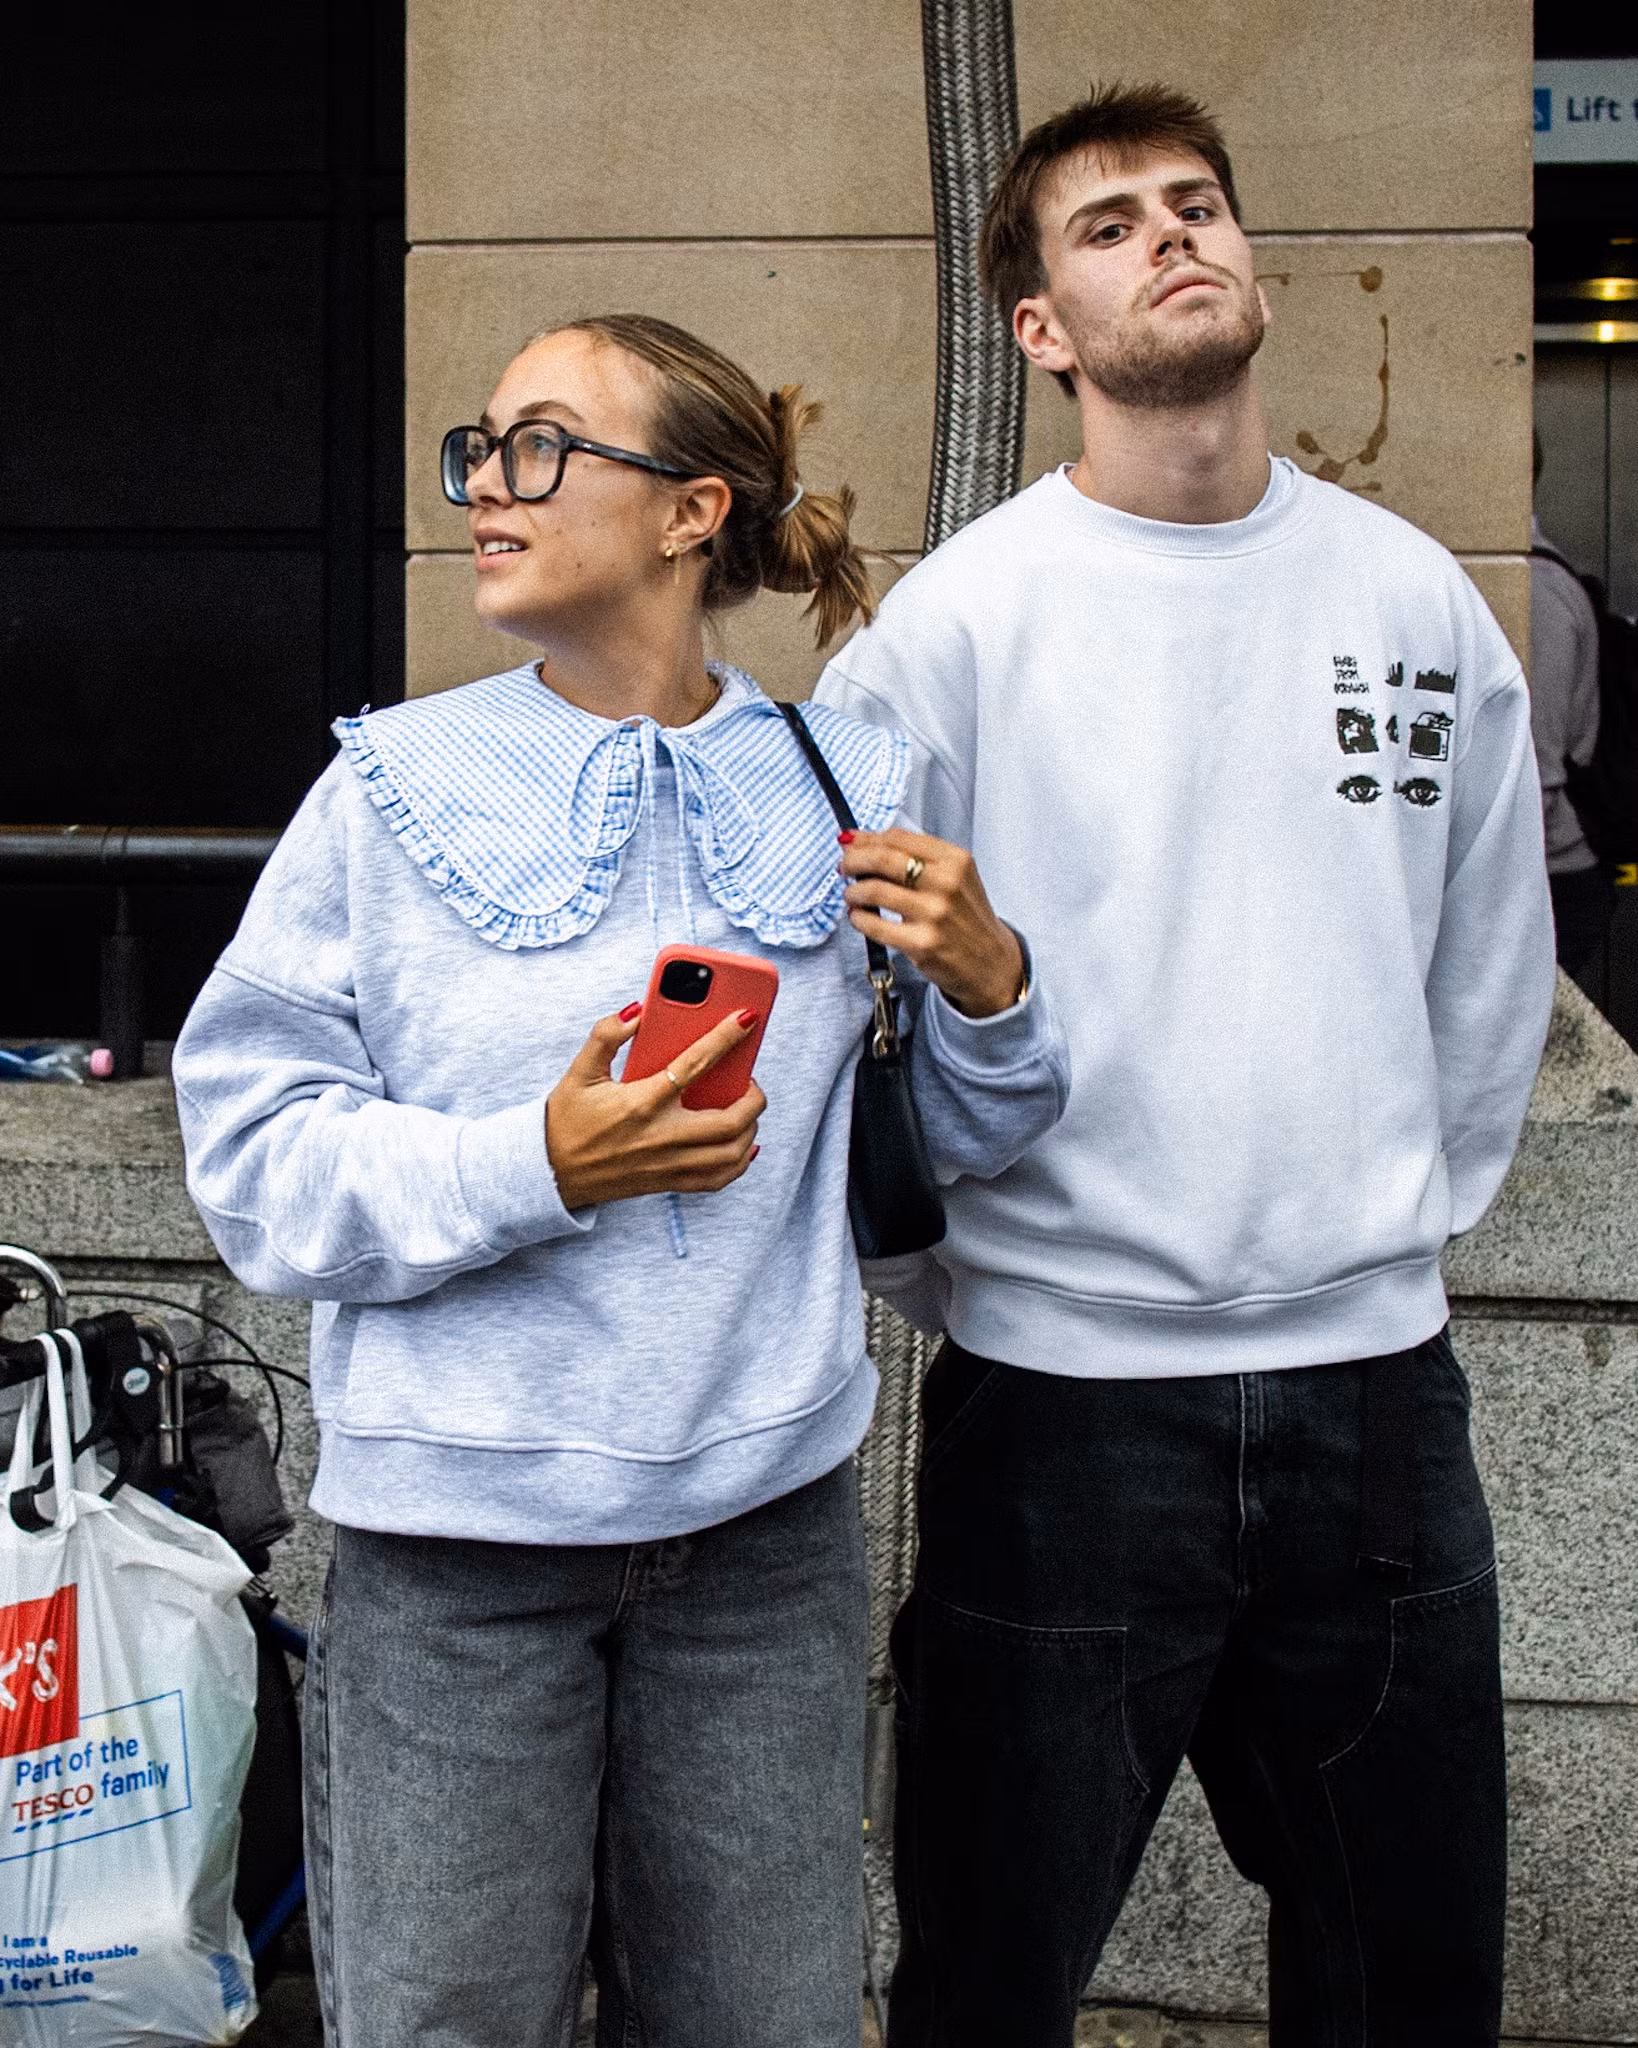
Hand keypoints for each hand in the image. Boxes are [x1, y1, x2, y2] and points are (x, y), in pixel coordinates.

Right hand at [546, 1005, 764, 1210]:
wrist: (549, 1173)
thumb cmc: (566, 1120)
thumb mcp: (580, 1072)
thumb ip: (606, 1036)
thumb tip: (637, 1011)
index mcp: (640, 1103)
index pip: (694, 1065)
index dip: (725, 1038)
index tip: (746, 1018)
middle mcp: (660, 1136)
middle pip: (729, 1121)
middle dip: (753, 1097)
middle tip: (750, 1080)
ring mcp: (668, 1164)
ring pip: (731, 1153)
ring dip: (750, 1128)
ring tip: (746, 1108)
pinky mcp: (669, 1182)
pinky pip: (718, 1179)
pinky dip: (739, 1162)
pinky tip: (742, 1143)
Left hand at [839, 829, 1024, 1017]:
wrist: (989, 961)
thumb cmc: (964, 916)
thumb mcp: (952, 876)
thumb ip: (912, 856)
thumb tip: (858, 840)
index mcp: (954, 860)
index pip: (899, 838)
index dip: (867, 839)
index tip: (852, 844)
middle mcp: (946, 883)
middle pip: (883, 859)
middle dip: (854, 860)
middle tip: (844, 867)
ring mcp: (934, 914)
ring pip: (874, 890)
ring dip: (853, 891)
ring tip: (852, 895)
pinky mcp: (922, 944)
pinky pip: (875, 925)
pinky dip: (858, 918)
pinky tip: (859, 917)